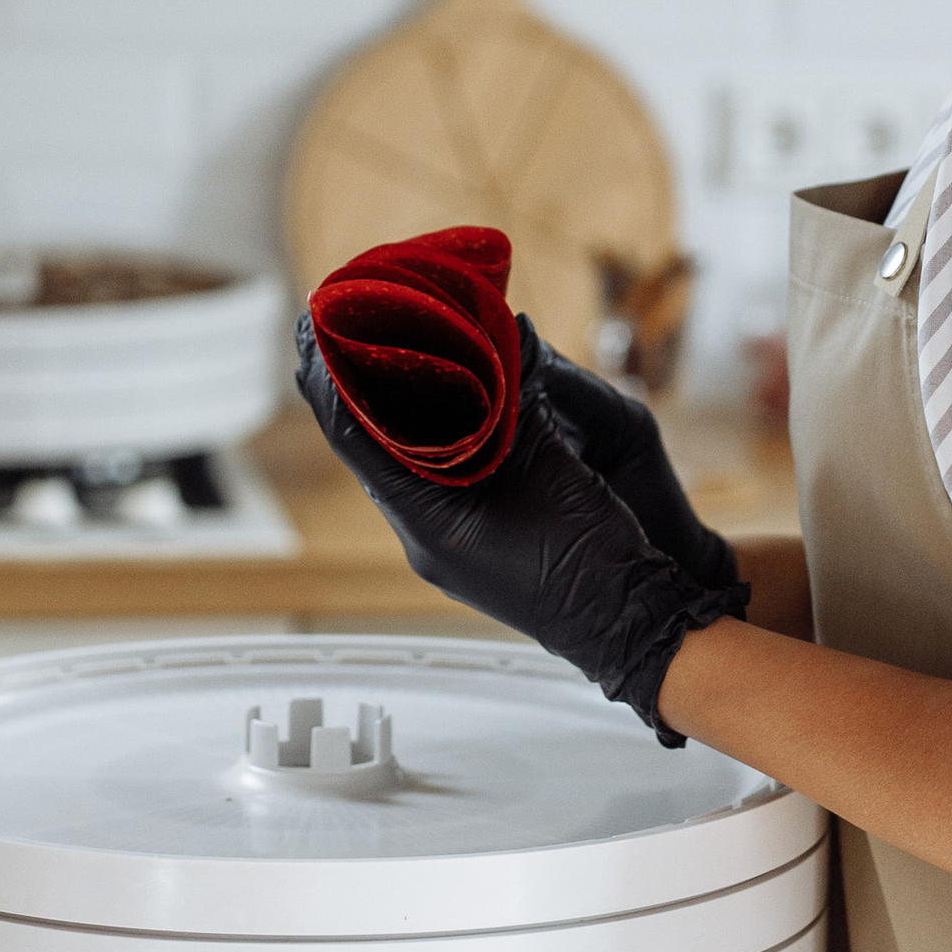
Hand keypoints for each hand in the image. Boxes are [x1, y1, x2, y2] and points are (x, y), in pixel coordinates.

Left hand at [294, 314, 747, 742]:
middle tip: (348, 327)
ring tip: (390, 350)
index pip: (354, 437)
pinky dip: (436, 430)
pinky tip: (446, 396)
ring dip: (398, 405)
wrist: (635, 624)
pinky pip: (437, 473)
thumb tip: (502, 340)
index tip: (316, 328)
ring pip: (402, 458)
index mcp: (429, 525)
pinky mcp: (471, 537)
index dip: (331, 378)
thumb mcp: (553, 464)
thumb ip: (516, 401)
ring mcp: (447, 541)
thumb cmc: (597, 566)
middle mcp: (425, 537)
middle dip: (360, 384)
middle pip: (371, 445)